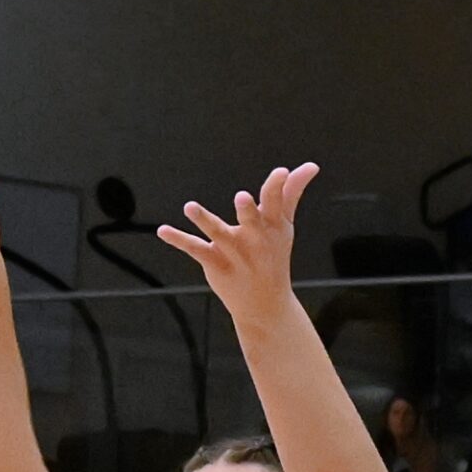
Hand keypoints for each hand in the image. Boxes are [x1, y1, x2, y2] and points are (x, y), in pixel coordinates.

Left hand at [157, 165, 318, 333]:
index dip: (278, 186)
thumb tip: (309, 166)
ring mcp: (234, 252)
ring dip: (205, 220)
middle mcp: (254, 238)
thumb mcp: (283, 226)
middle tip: (242, 198)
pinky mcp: (215, 263)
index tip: (281, 173)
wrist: (265, 305)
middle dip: (248, 211)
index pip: (276, 202)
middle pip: (251, 221)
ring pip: (218, 233)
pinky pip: (195, 249)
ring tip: (190, 207)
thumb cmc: (273, 257)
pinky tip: (162, 230)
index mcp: (272, 226)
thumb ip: (291, 193)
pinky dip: (178, 239)